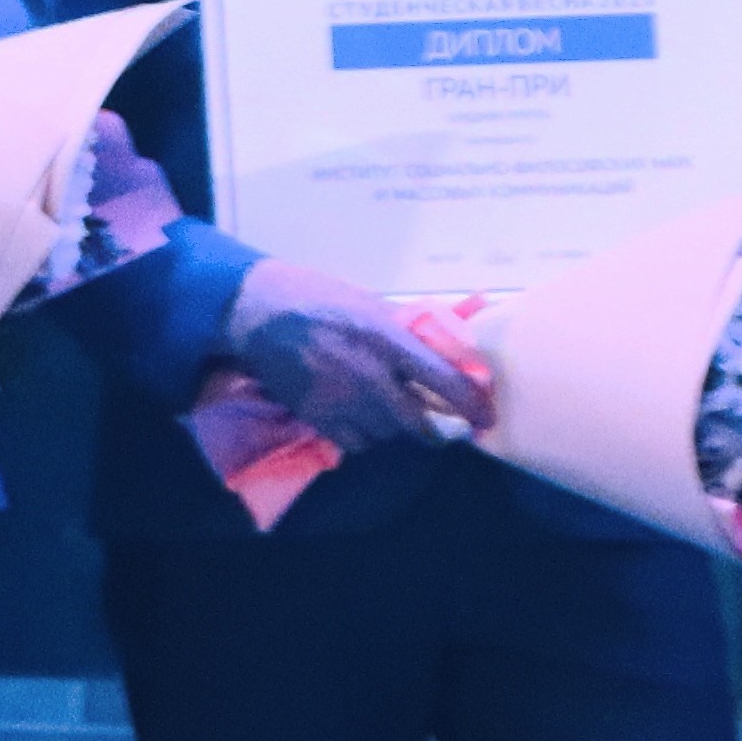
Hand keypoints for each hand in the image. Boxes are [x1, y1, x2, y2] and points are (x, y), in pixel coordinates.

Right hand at [223, 255, 490, 454]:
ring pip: (388, 435)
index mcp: (386, 339)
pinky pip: (358, 443)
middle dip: (434, 426)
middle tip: (436, 419)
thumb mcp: (368, 302)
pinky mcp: (317, 416)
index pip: (445, 383)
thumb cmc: (317, 296)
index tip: (486, 417)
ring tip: (387, 408)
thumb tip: (453, 347)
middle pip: (419, 423)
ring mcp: (340, 400)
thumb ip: (409, 330)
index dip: (473, 405)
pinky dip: (366, 435)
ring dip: (396, 427)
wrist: (255, 309)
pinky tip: (359, 416)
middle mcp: (368, 376)